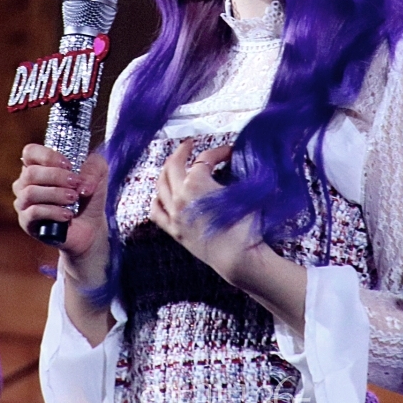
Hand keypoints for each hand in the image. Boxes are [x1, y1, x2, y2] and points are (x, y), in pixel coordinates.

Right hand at [12, 144, 108, 286]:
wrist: (91, 226)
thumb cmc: (88, 194)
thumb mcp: (98, 173)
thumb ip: (94, 166)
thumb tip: (81, 184)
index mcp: (39, 165)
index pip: (30, 152)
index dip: (48, 156)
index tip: (69, 165)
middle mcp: (26, 182)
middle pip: (30, 173)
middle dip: (56, 176)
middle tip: (76, 183)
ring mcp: (24, 203)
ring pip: (29, 193)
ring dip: (55, 194)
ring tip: (74, 198)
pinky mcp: (27, 222)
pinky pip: (33, 213)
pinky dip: (52, 212)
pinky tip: (68, 215)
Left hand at [151, 138, 261, 282]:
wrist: (238, 257)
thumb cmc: (245, 225)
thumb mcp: (242, 193)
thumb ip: (235, 175)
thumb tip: (235, 165)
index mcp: (196, 183)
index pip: (205, 158)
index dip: (218, 151)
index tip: (228, 151)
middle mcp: (180, 196)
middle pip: (174, 165)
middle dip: (182, 151)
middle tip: (190, 145)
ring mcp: (174, 215)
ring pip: (161, 185)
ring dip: (167, 170)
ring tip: (174, 164)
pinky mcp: (174, 231)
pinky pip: (157, 211)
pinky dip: (157, 199)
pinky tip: (161, 195)